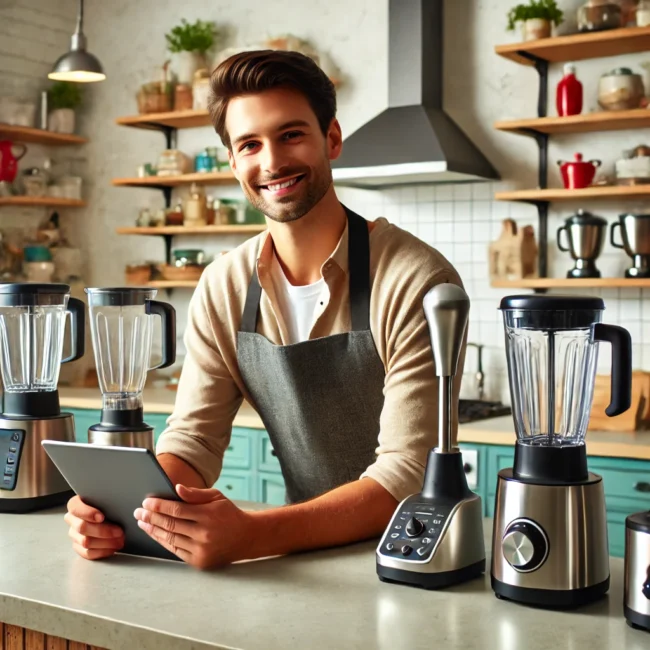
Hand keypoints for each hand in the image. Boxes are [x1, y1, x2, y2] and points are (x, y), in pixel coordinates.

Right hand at [64, 495, 124, 559]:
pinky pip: (88, 553)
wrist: (110, 514)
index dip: (88, 513)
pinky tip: (113, 548)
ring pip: (86, 542)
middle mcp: (72, 519)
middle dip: (103, 531)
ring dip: (106, 542)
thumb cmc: (109, 504)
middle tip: (120, 531)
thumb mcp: (108, 498)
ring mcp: (74, 534)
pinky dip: (102, 551)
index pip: (76, 508)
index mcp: (75, 504)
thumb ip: (108, 499)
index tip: (102, 517)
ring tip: (120, 540)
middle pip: (82, 527)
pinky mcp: (78, 547)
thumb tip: (120, 500)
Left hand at [134, 485, 255, 568]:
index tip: (146, 502)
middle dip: (151, 517)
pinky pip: (176, 550)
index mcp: (208, 515)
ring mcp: (201, 549)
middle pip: (170, 524)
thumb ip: (196, 494)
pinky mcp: (199, 562)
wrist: (247, 537)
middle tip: (138, 512)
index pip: (177, 509)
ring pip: (170, 538)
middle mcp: (204, 533)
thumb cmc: (229, 514)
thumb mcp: (217, 497)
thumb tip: (176, 489)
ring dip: (153, 530)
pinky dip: (163, 542)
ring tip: (142, 523)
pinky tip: (155, 534)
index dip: (159, 506)